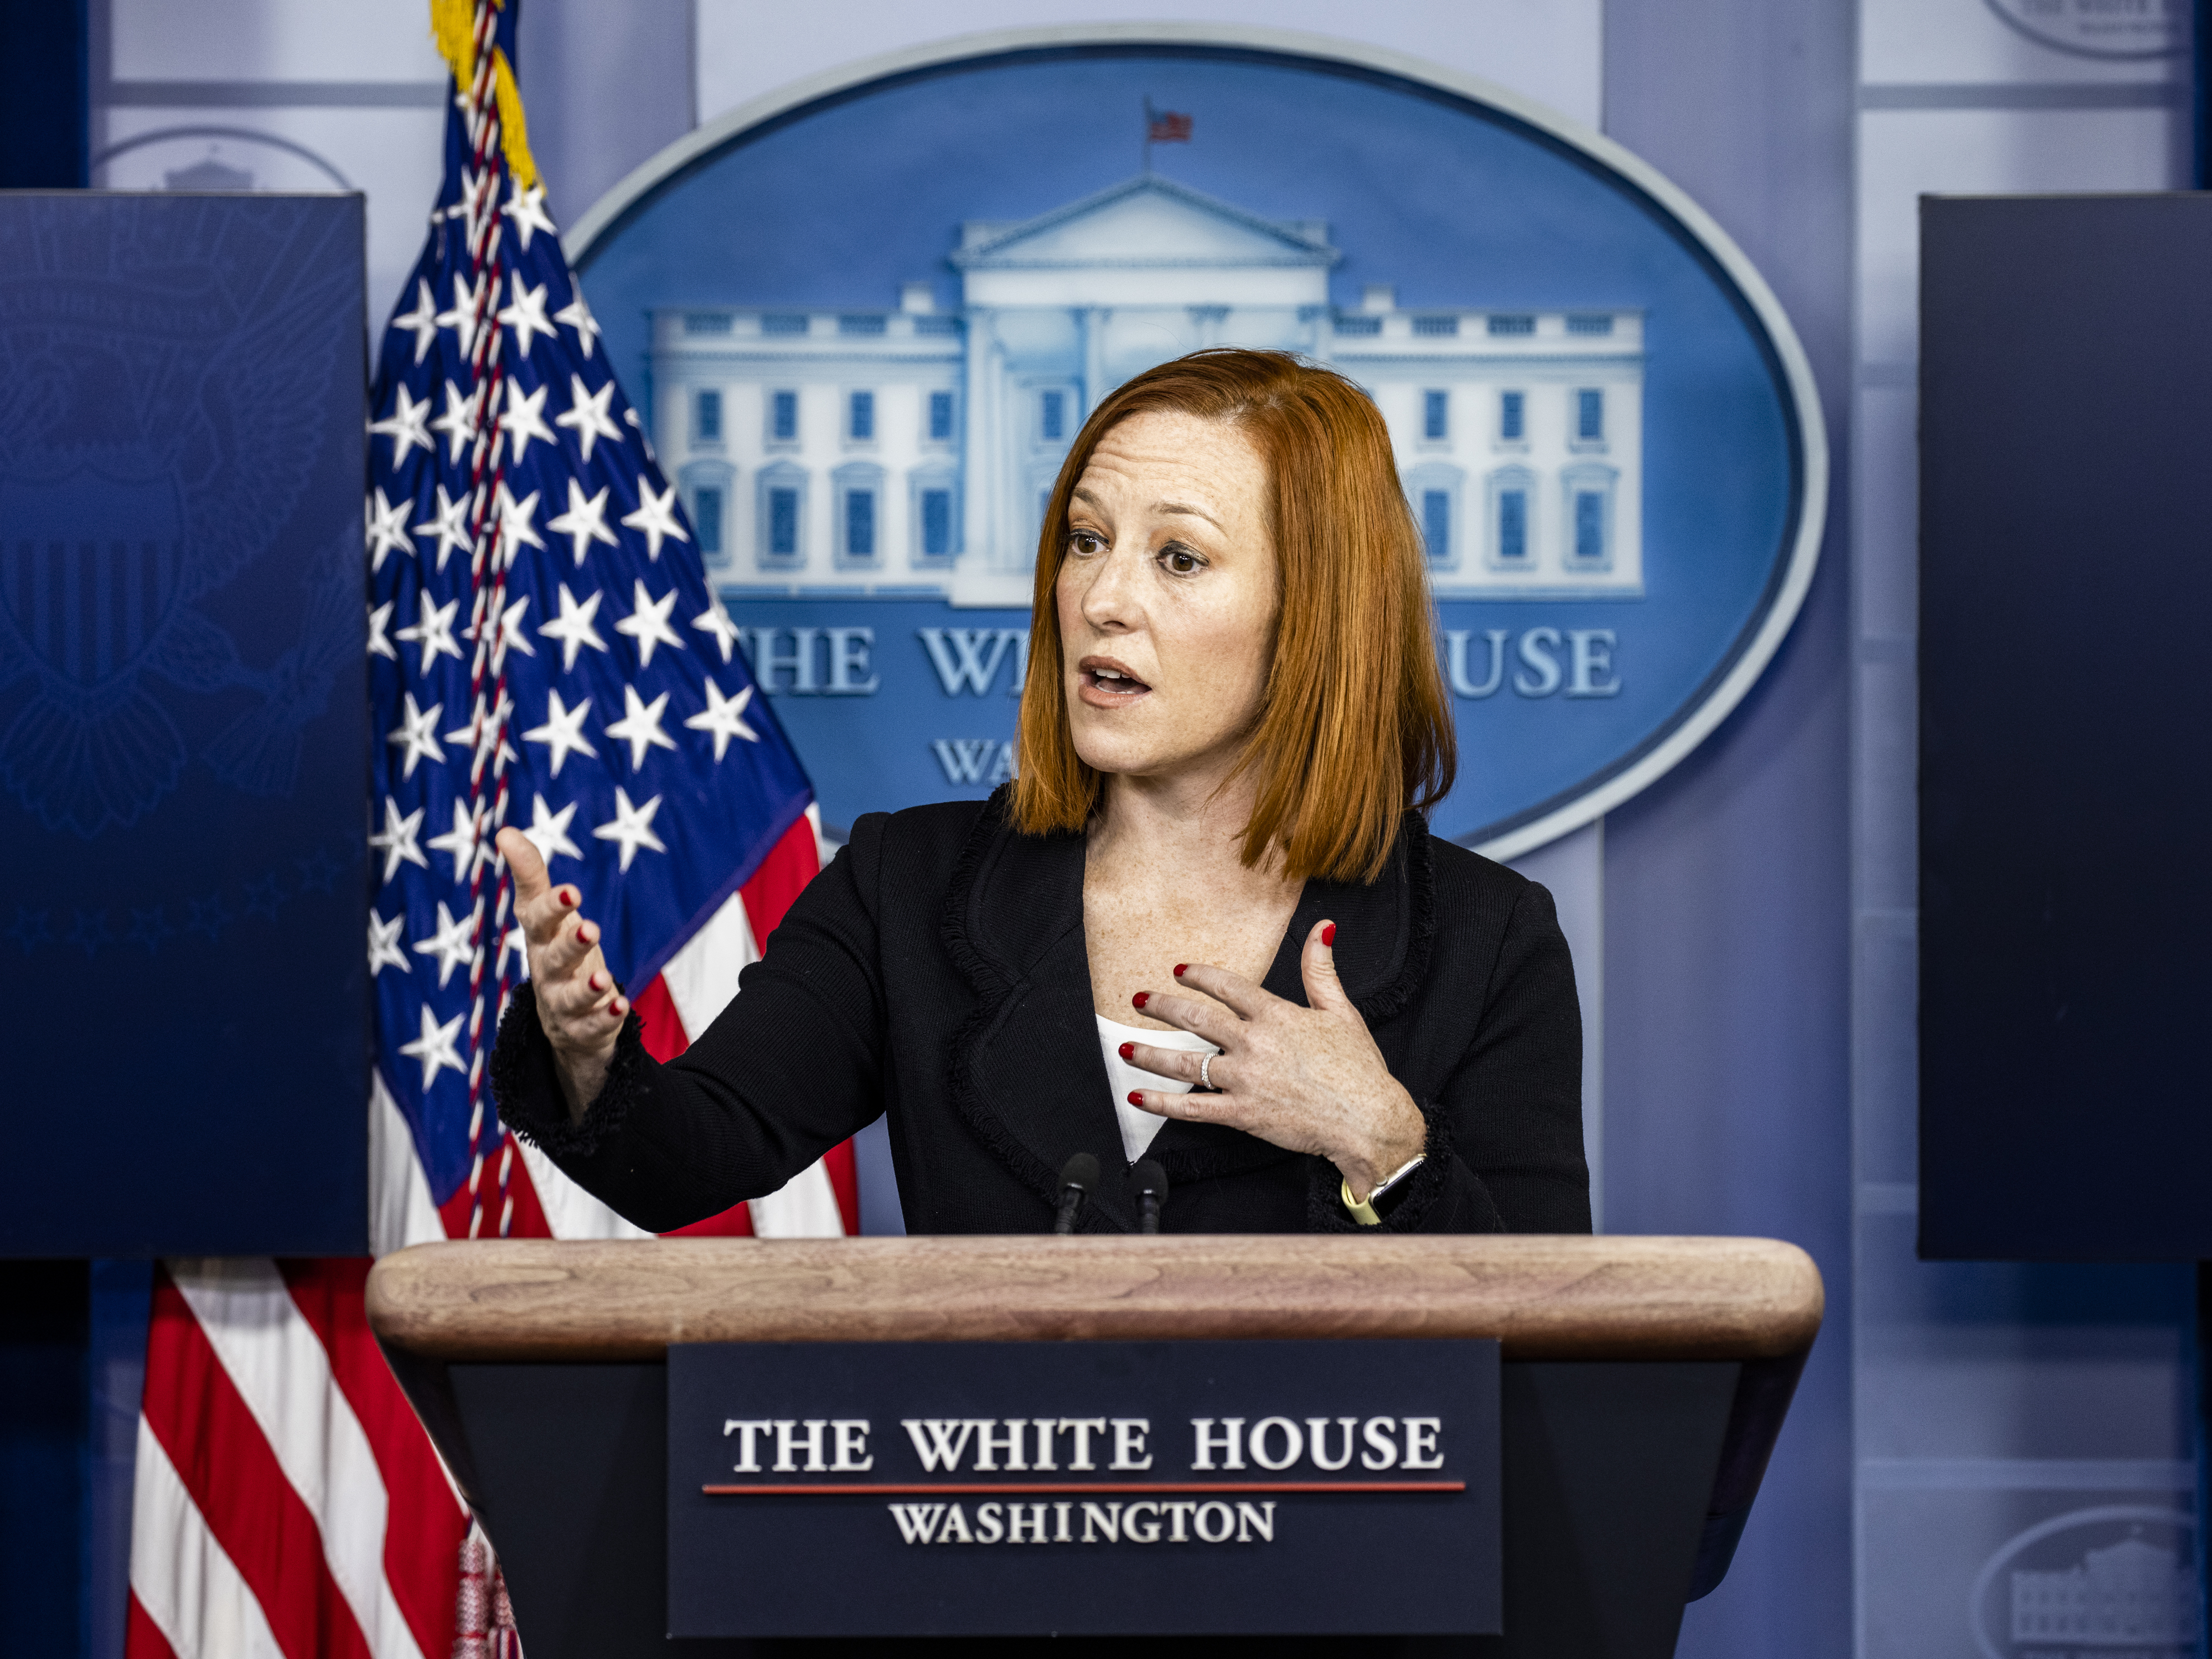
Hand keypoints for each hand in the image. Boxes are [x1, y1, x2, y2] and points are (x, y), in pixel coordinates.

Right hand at [496, 827, 626, 1122]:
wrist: (566, 1020)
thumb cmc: (557, 952)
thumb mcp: (547, 915)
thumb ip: (531, 876)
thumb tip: (505, 831)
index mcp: (540, 938)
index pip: (538, 918)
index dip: (552, 906)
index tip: (571, 891)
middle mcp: (547, 970)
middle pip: (555, 958)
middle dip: (571, 945)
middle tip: (591, 929)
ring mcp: (562, 1003)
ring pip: (571, 997)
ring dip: (587, 988)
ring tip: (604, 979)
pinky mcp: (583, 1029)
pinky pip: (593, 1027)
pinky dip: (606, 1017)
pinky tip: (621, 1006)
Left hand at [1123, 921, 1428, 1199]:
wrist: (1368, 1118)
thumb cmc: (1359, 1069)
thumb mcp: (1342, 1011)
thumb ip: (1321, 970)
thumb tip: (1321, 929)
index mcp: (1276, 1016)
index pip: (1227, 986)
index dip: (1199, 976)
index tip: (1179, 971)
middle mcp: (1255, 1043)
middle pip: (1197, 1019)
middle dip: (1163, 1007)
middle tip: (1139, 999)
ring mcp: (1245, 1079)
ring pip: (1187, 1062)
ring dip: (1151, 1054)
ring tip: (1124, 1048)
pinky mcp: (1242, 1114)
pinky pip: (1193, 1108)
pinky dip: (1162, 1104)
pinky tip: (1139, 1097)